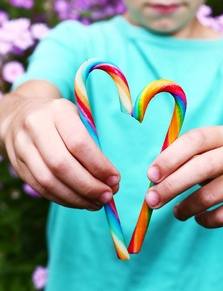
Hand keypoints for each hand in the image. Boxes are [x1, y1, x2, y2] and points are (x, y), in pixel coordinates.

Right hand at [1, 90, 119, 210]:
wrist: (21, 114)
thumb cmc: (62, 118)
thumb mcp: (78, 117)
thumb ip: (93, 143)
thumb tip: (110, 179)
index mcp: (58, 110)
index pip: (79, 143)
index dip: (98, 165)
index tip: (115, 179)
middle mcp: (37, 126)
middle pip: (62, 165)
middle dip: (88, 186)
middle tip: (107, 196)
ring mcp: (23, 146)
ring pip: (48, 181)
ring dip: (76, 198)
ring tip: (96, 203)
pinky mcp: (17, 165)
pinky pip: (40, 188)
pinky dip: (62, 199)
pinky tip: (79, 201)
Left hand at [145, 125, 222, 227]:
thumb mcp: (212, 149)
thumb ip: (186, 156)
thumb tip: (154, 176)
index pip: (195, 140)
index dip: (170, 157)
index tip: (151, 175)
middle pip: (202, 168)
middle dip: (172, 185)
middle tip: (152, 200)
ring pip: (212, 195)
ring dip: (187, 207)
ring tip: (176, 212)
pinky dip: (207, 219)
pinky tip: (198, 218)